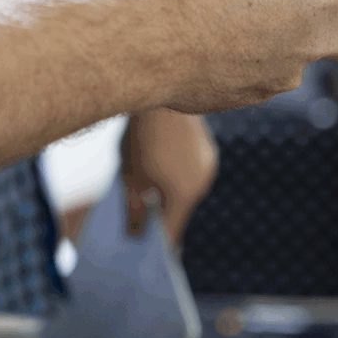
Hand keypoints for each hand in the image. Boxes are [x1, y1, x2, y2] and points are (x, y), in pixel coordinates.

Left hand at [121, 110, 218, 245]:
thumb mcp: (130, 175)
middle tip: (138, 214)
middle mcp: (201, 182)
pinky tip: (157, 160)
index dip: (159, 243)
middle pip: (180, 209)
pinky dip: (176, 172)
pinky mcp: (206, 147)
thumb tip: (134, 234)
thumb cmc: (141, 135)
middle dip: (160, 213)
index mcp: (183, 194)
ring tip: (144, 182)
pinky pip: (190, 170)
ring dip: (168, 190)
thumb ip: (134, 209)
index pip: (172, 231)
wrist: (162, 86)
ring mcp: (207, 162)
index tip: (146, 251)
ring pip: (186, 188)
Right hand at [151, 0, 337, 113]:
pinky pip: (266, 77)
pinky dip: (252, 62)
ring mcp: (284, 76)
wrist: (145, 39)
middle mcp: (312, 41)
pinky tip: (216, 44)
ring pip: (306, 61)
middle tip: (318, 7)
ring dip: (289, 43)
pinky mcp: (253, 97)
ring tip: (240, 21)